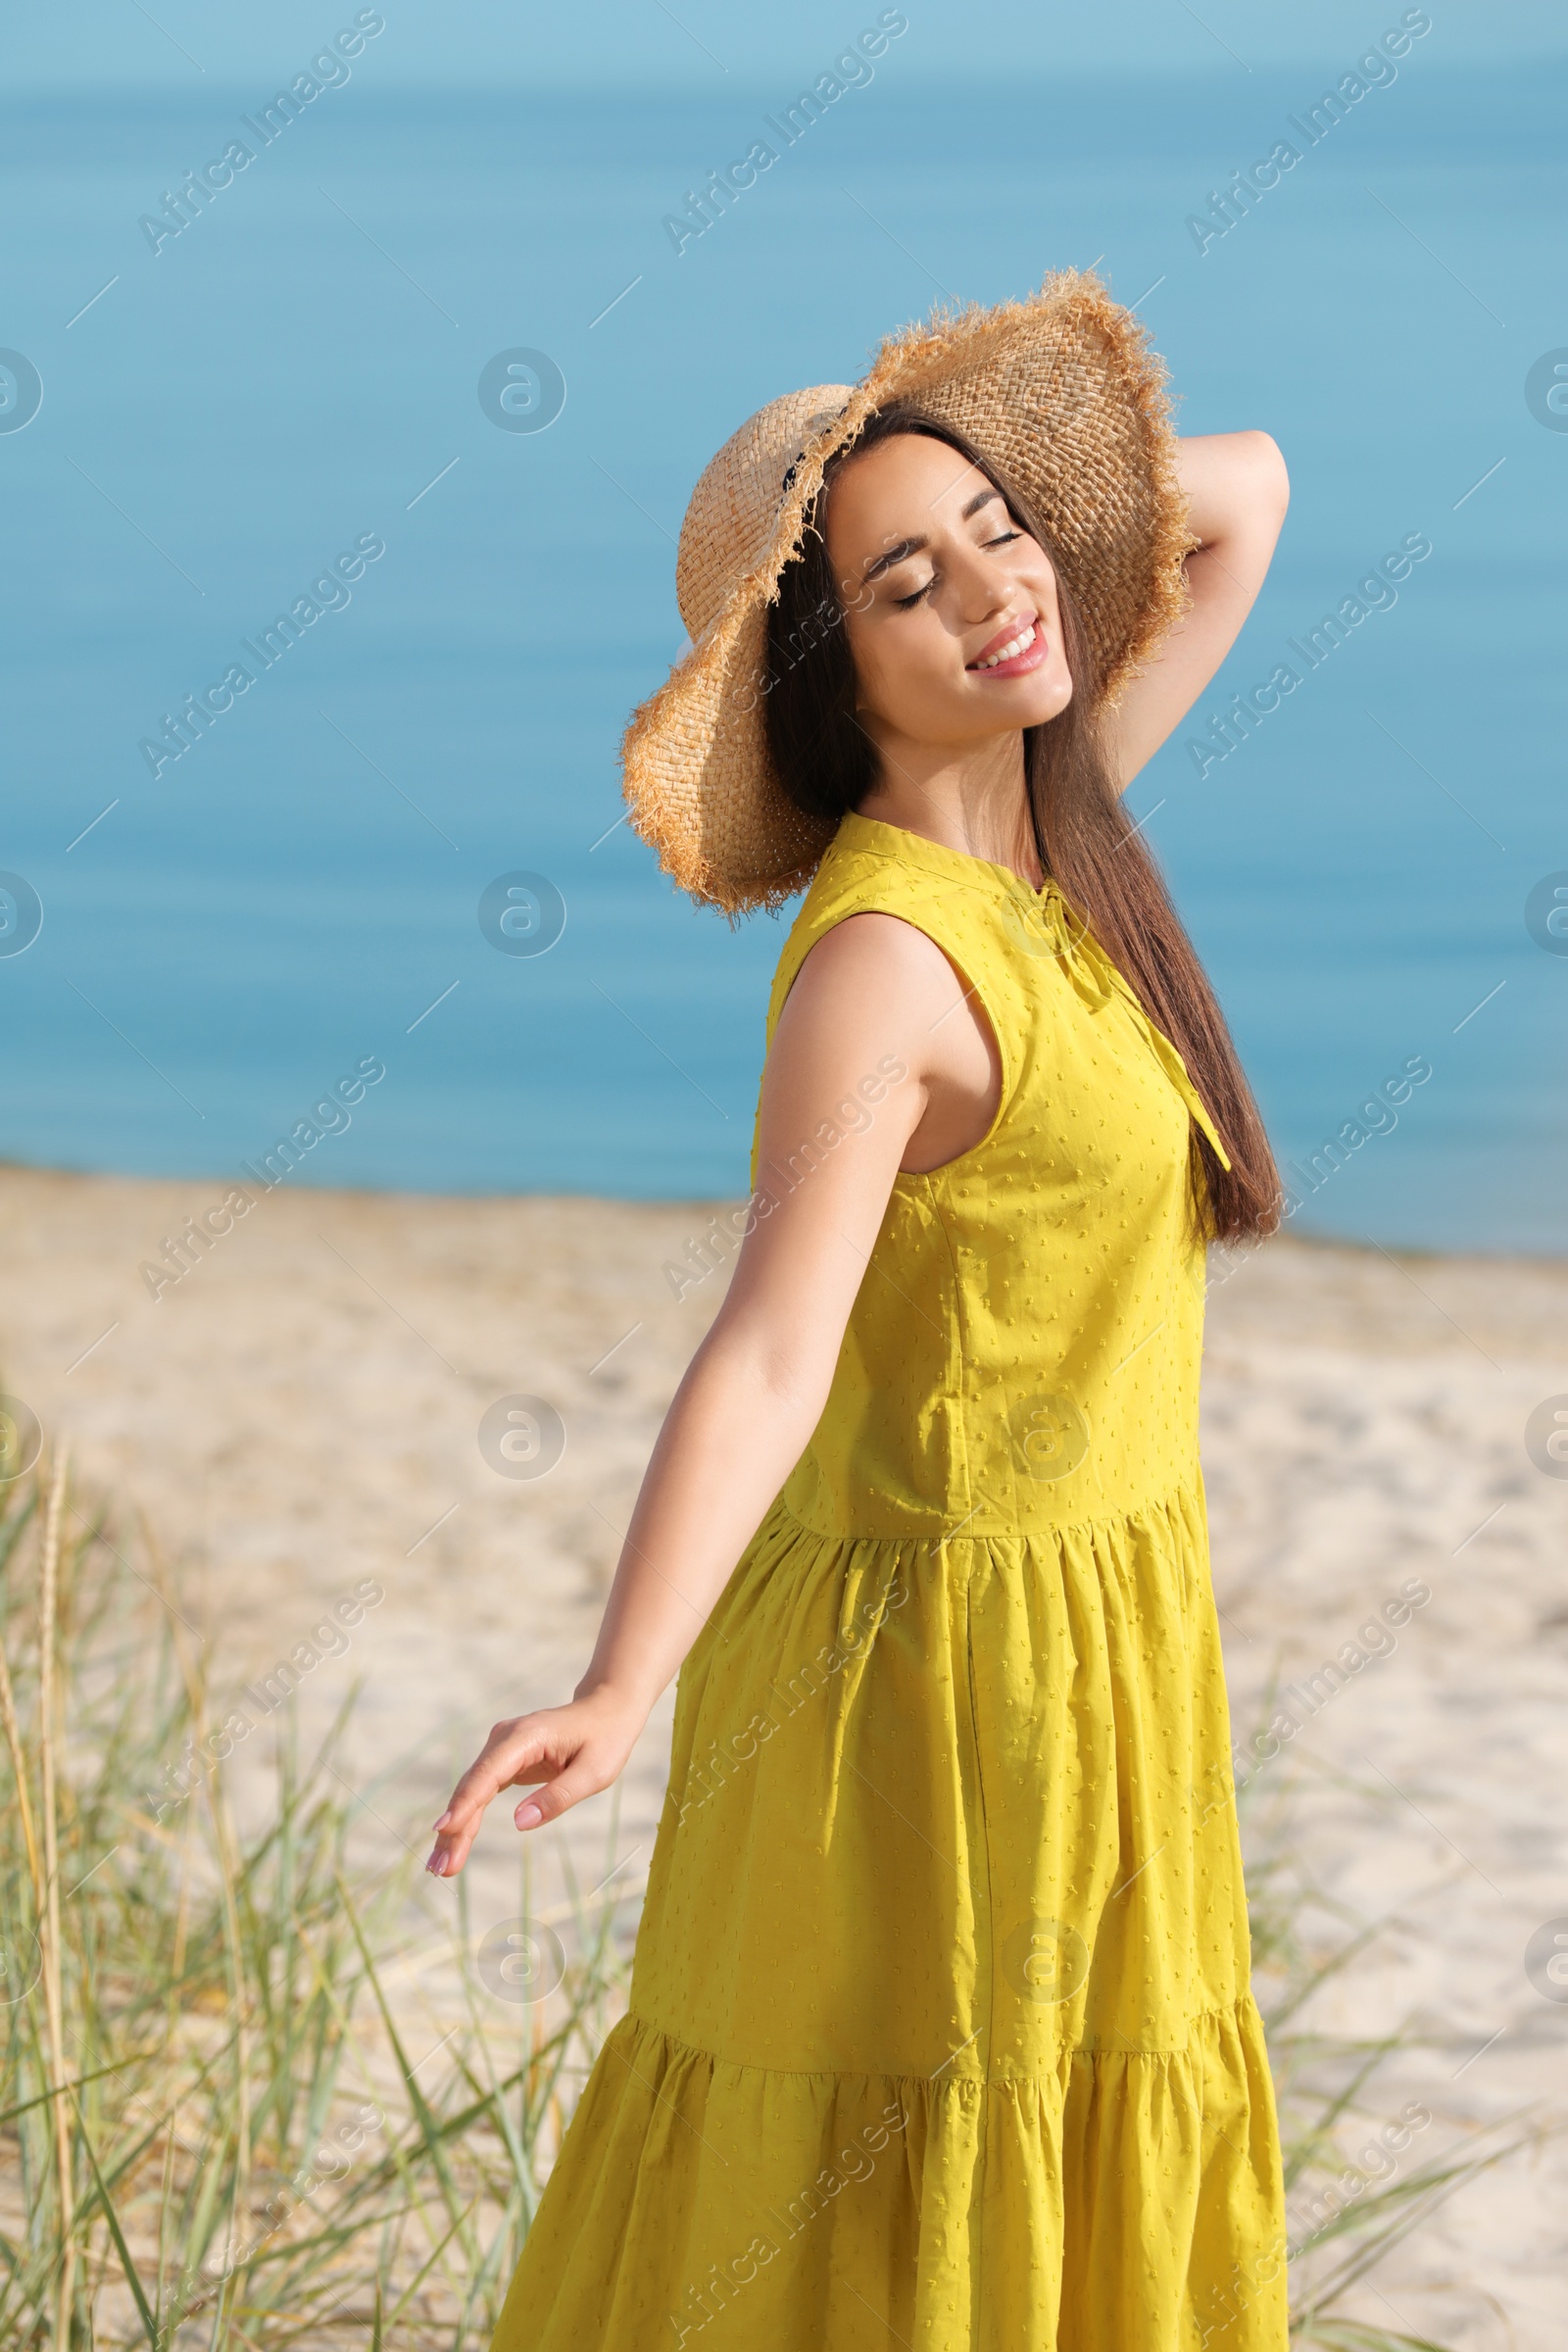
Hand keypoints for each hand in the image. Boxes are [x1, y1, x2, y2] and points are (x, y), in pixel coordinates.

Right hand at [424, 1686, 645, 1877]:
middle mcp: (505, 1739)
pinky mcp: (504, 1761)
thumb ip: (558, 1797)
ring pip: (471, 1792)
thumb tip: (521, 1823)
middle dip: (454, 1828)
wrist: (605, 1712)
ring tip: (441, 1866)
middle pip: (472, 1786)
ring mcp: (501, 1749)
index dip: (465, 1803)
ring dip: (455, 1828)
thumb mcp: (593, 1773)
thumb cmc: (604, 1740)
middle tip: (440, 1868)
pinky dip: (468, 1818)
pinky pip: (480, 1792)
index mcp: (526, 1737)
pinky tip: (455, 1842)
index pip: (488, 1774)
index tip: (444, 1830)